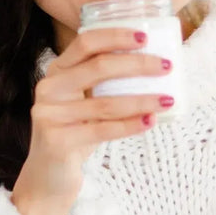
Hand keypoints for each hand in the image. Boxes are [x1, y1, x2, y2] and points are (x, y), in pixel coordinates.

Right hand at [13, 26, 173, 208]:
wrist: (48, 178)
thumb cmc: (76, 134)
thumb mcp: (85, 103)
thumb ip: (104, 84)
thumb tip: (154, 66)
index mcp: (57, 71)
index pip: (85, 42)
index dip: (116, 36)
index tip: (146, 36)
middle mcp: (49, 88)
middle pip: (98, 67)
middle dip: (137, 64)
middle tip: (166, 66)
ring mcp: (49, 115)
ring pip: (105, 103)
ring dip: (142, 99)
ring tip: (167, 99)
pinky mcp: (57, 141)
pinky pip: (103, 130)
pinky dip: (131, 125)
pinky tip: (151, 121)